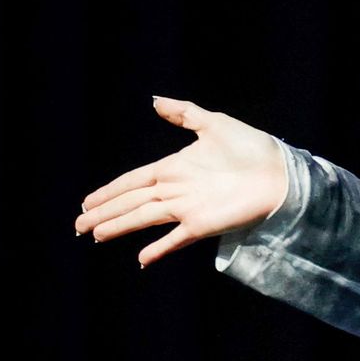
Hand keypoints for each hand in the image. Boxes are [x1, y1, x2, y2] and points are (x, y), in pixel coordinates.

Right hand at [77, 98, 287, 267]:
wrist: (281, 173)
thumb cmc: (252, 148)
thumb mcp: (214, 123)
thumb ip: (183, 112)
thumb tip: (154, 101)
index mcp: (173, 167)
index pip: (133, 181)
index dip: (109, 191)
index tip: (87, 202)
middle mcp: (176, 190)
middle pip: (131, 202)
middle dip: (104, 213)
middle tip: (78, 225)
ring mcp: (188, 209)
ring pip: (144, 219)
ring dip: (120, 227)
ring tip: (96, 236)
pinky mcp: (204, 224)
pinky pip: (176, 239)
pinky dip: (159, 249)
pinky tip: (141, 259)